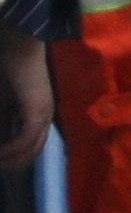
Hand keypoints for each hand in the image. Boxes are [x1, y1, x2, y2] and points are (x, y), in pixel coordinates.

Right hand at [0, 31, 44, 181]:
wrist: (17, 47)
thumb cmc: (9, 71)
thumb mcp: (3, 103)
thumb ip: (4, 120)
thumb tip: (2, 139)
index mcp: (39, 115)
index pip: (32, 146)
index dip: (15, 159)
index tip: (0, 164)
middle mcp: (45, 116)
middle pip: (34, 152)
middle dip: (14, 165)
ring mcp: (43, 114)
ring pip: (32, 149)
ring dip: (11, 160)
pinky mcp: (37, 111)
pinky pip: (26, 140)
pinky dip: (12, 150)